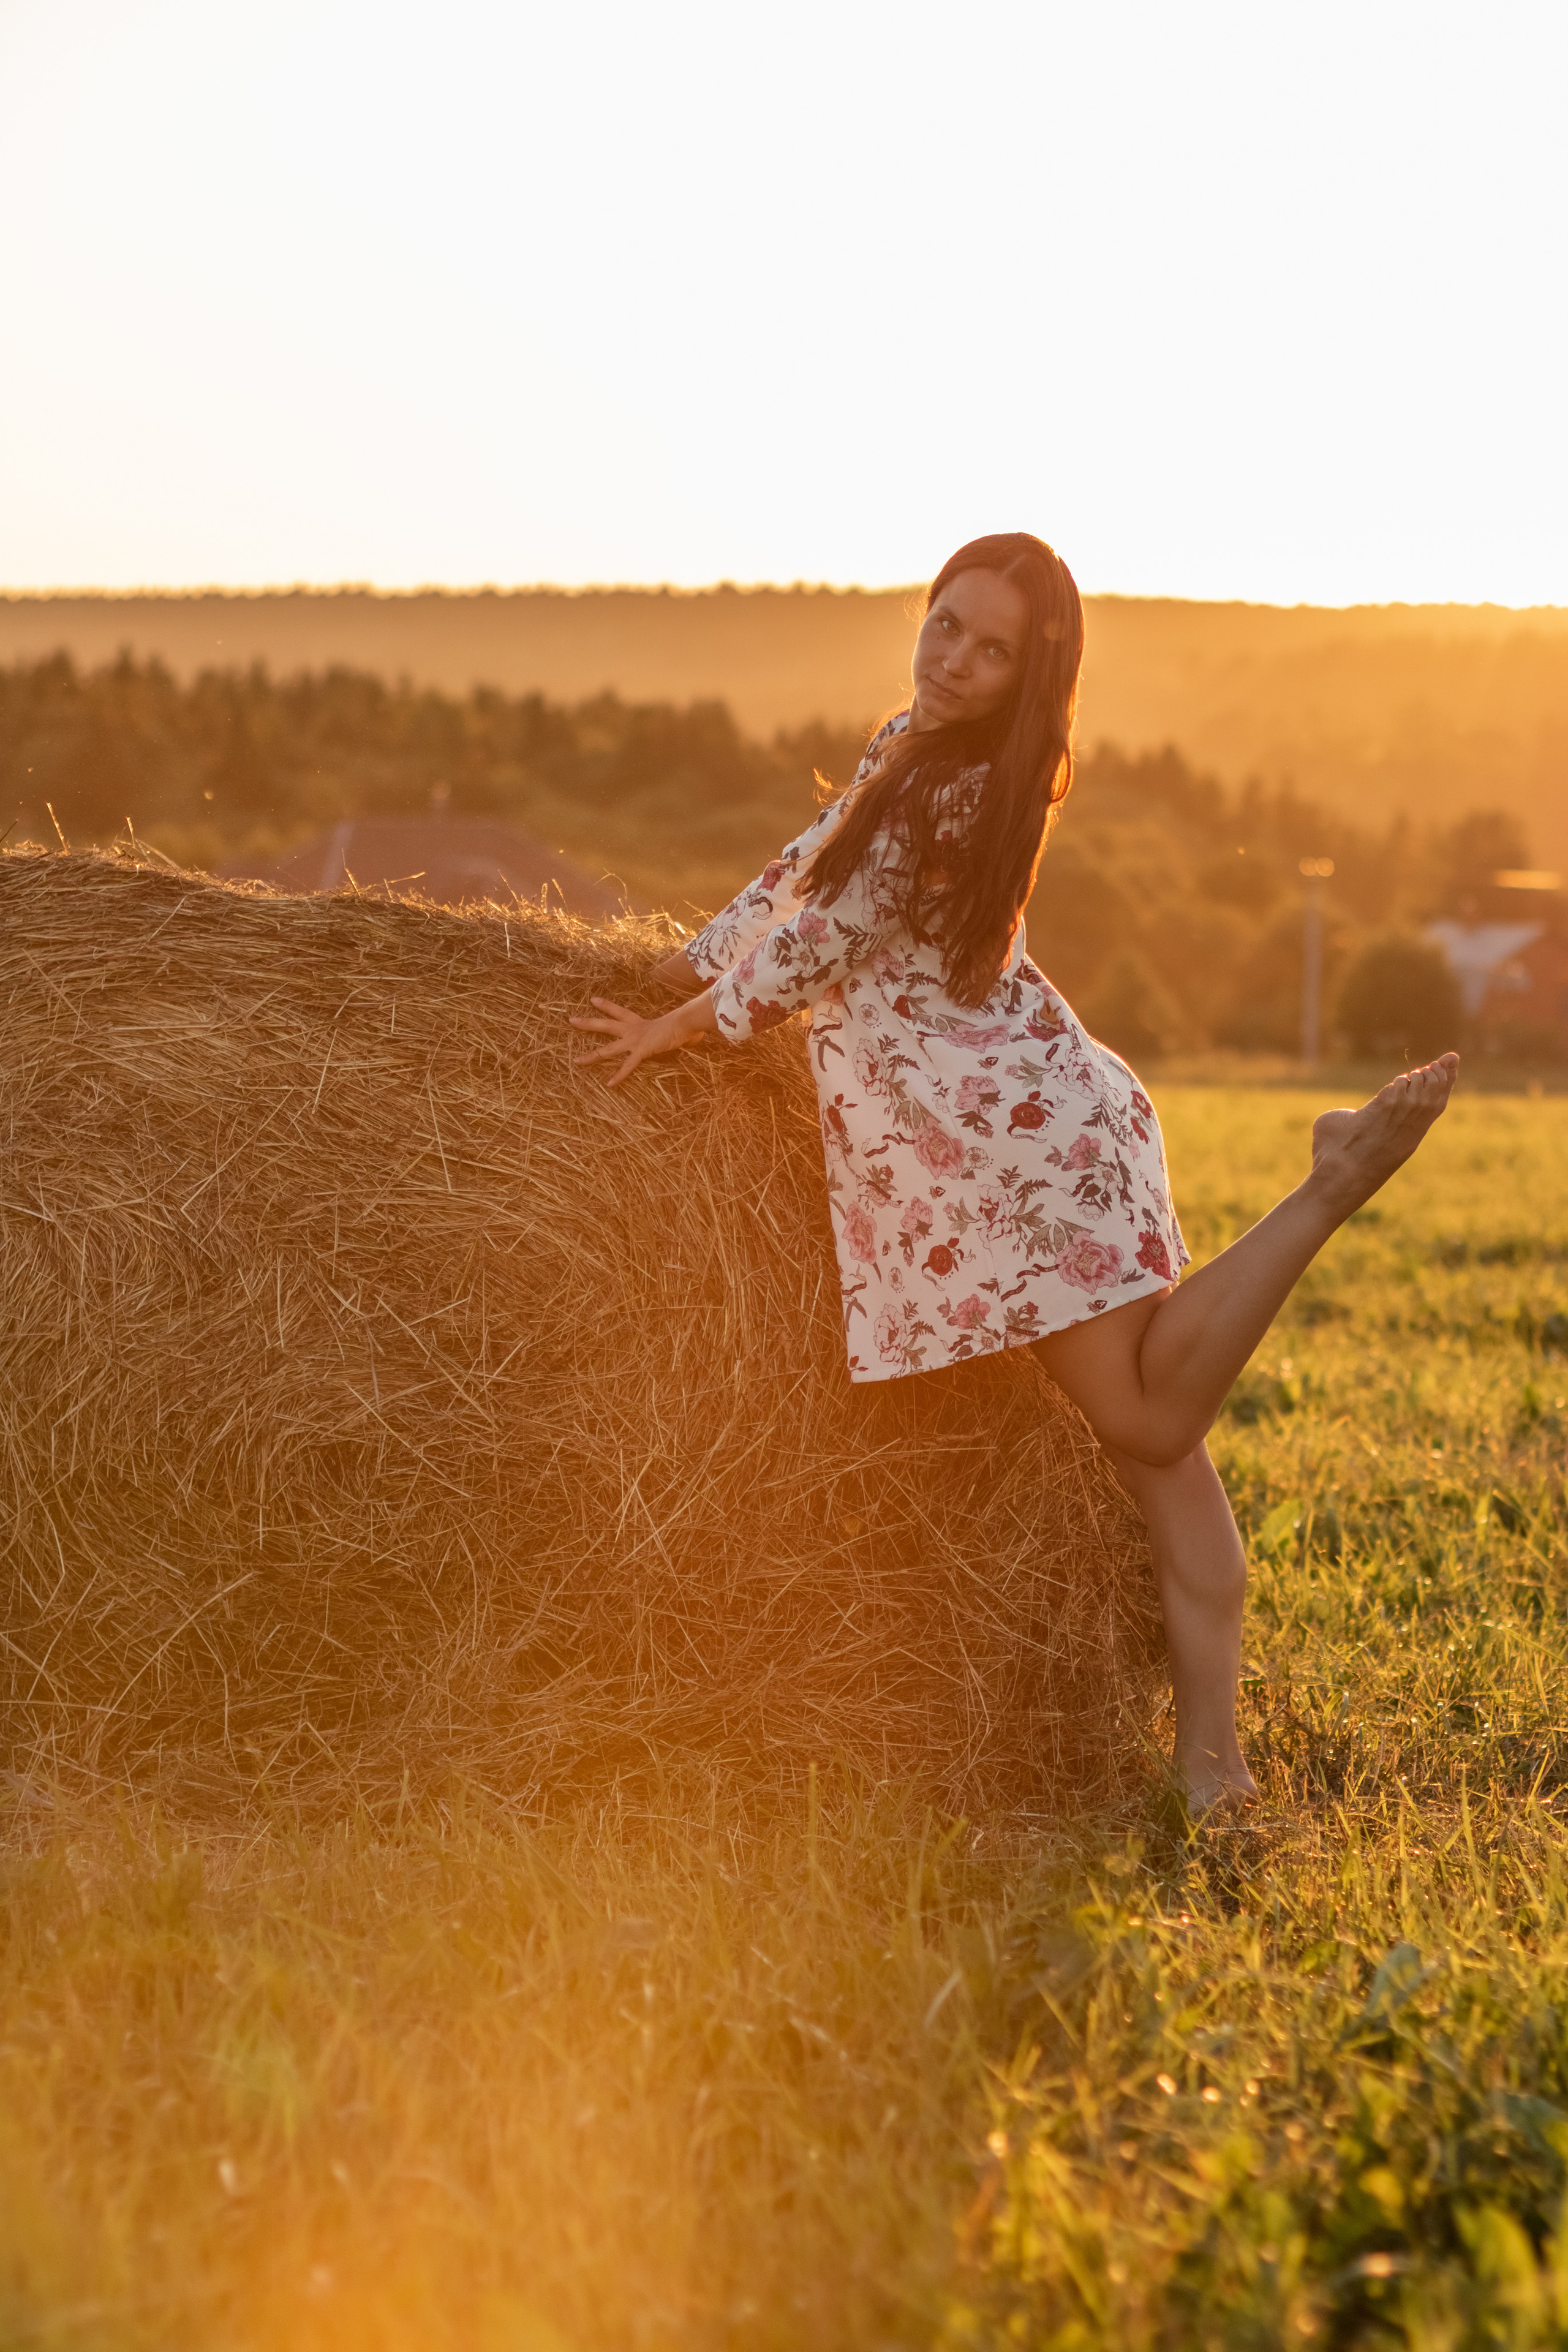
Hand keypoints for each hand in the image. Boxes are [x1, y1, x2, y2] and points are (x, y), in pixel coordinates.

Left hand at [569, 991, 716, 1086]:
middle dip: (587, 1023)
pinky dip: (619, 1075)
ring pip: (608, 1049)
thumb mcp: (673, 1028)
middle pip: (605, 1025)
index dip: (606, 1006)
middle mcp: (633, 1030)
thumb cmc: (683, 1024)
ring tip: (577, 1061)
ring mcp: (635, 1040)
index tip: (593, 1000)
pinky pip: (627, 1065)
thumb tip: (694, 1037)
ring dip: (592, 1056)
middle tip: (571, 1020)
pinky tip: (610, 1084)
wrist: (686, 1022)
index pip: (618, 1011)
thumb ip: (676, 1033)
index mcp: (639, 1023)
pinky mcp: (641, 1050)